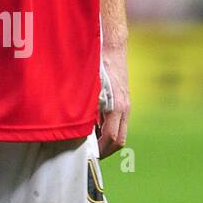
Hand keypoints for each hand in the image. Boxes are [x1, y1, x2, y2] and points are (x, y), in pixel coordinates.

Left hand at [96, 44, 129, 158]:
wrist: (111, 46)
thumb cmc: (97, 64)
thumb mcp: (87, 88)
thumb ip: (85, 109)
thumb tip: (76, 129)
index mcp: (116, 107)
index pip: (112, 139)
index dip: (100, 151)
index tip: (89, 156)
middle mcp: (124, 108)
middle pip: (119, 140)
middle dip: (105, 150)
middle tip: (89, 154)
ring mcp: (126, 104)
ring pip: (120, 131)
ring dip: (106, 140)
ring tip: (89, 141)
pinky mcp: (124, 100)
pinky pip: (118, 121)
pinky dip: (107, 128)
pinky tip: (93, 124)